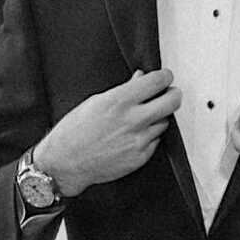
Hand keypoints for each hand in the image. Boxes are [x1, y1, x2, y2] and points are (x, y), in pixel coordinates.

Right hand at [34, 68, 181, 194]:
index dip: (165, 77)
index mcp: (118, 101)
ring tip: (142, 118)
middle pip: (172, 101)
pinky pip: (155, 141)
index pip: (157, 81)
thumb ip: (123, 90)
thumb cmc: (73, 133)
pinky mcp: (140, 157)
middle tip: (170, 93)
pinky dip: (148, 136)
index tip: (165, 77)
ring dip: (158, 117)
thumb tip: (140, 78)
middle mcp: (132, 120)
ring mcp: (138, 140)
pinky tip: (133, 136)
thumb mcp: (94, 103)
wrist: (65, 163)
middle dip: (173, 94)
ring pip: (165, 122)